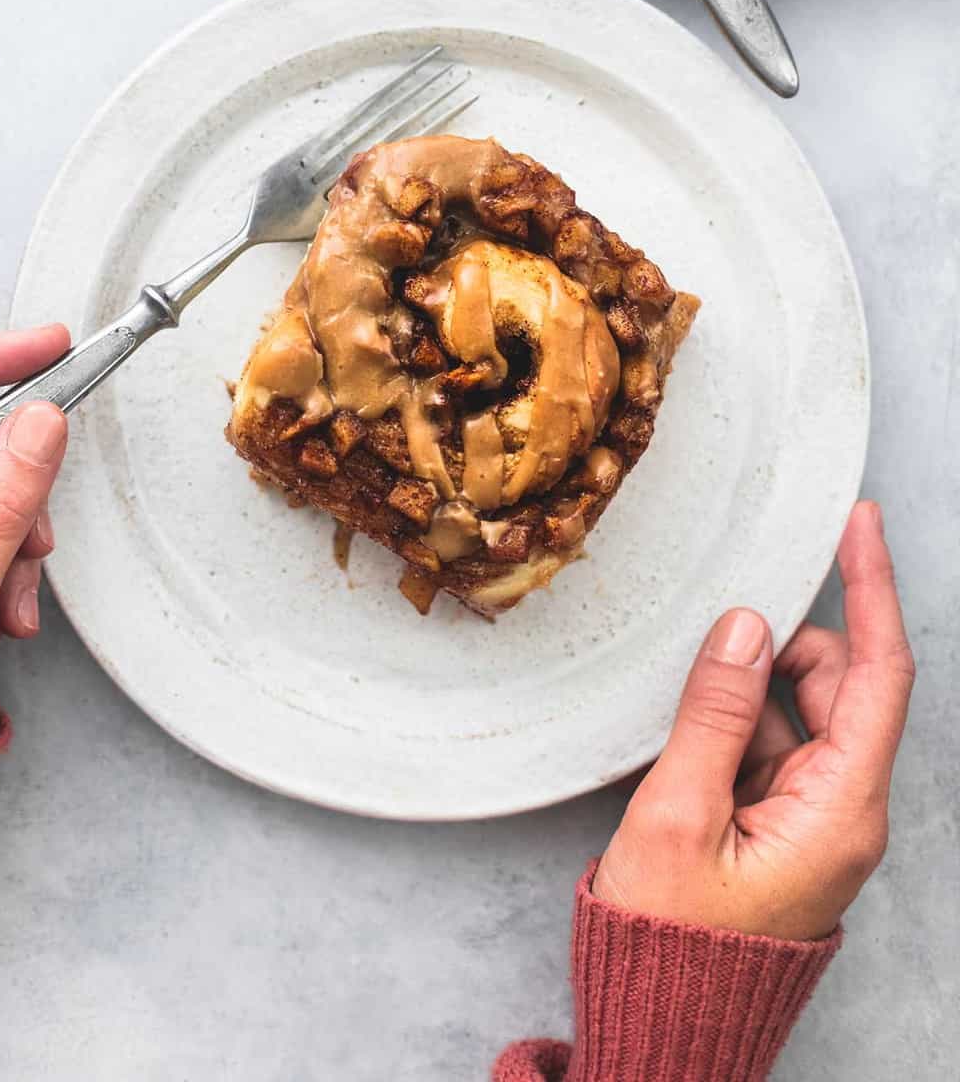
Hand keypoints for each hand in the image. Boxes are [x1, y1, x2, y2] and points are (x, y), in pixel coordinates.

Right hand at [593, 501, 913, 939]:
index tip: (860, 522)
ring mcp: (818, 819)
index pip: (877, 673)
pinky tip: (687, 761)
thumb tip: (747, 624)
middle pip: (837, 683)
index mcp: (841, 810)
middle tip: (708, 663)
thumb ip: (715, 712)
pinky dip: (732, 733)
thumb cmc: (672, 939)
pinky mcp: (787, 826)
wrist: (669, 1025)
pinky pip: (770, 747)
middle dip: (778, 653)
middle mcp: (846, 809)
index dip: (872, 588)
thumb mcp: (677, 816)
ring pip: (799, 710)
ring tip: (685, 744)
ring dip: (745, 700)